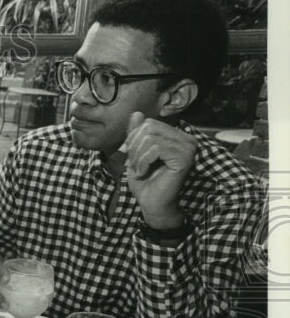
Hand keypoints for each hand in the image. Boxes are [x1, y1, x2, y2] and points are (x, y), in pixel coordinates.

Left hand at [123, 112, 195, 227]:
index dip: (133, 138)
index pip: (148, 123)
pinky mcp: (184, 159)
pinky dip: (143, 161)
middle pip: (148, 128)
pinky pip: (155, 149)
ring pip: (150, 139)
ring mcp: (187, 148)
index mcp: (176, 136)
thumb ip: (136, 133)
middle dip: (134, 147)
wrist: (151, 203)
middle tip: (133, 164)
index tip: (130, 156)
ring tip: (139, 170)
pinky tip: (144, 172)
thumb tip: (136, 113)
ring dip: (137, 157)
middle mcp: (186, 139)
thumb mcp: (135, 152)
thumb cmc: (145, 181)